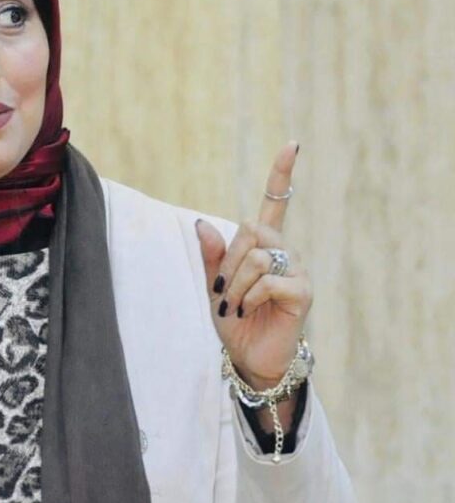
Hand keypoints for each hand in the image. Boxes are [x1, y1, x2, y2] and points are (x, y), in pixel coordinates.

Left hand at [196, 141, 311, 389]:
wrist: (249, 358)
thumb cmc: (234, 319)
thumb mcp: (213, 284)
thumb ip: (210, 255)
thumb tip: (201, 222)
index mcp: (263, 245)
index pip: (274, 202)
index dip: (282, 173)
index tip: (292, 144)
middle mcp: (284, 251)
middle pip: (250, 229)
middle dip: (228, 260)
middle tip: (223, 291)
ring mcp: (296, 270)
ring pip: (255, 255)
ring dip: (235, 283)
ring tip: (235, 306)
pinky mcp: (301, 292)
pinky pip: (267, 279)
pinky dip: (249, 296)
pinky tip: (249, 310)